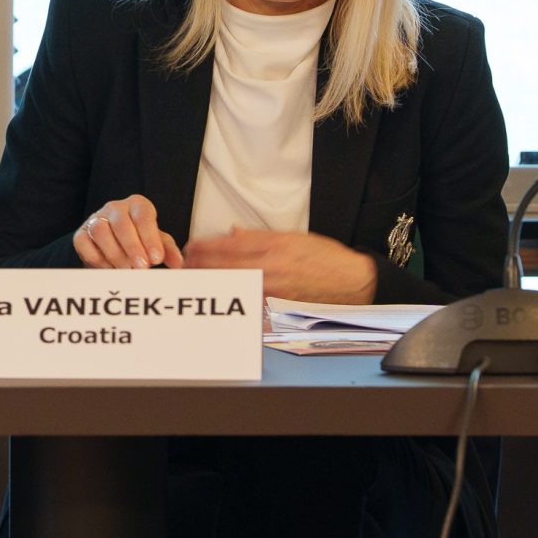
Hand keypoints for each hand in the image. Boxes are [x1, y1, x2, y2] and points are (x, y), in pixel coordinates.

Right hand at [71, 194, 180, 268]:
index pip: (143, 215)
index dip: (150, 237)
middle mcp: (115, 208)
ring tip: (127, 270)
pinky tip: (111, 269)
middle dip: (132, 247)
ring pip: (100, 231)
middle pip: (121, 222)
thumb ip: (168, 251)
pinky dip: (98, 259)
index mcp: (137, 205)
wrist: (114, 249)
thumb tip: (178, 264)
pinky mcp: (81, 234)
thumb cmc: (140, 243)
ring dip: (115, 254)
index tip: (156, 258)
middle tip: (142, 267)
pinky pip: (84, 244)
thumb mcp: (157, 244)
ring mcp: (95, 219)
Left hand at [183, 229, 378, 305]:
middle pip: (226, 264)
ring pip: (233, 282)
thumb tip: (234, 233)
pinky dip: (231, 296)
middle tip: (184, 263)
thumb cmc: (326, 258)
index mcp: (276, 245)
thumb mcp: (295, 237)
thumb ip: (262, 236)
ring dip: (210, 280)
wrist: (352, 281)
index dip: (207, 245)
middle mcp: (273, 265)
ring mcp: (275, 287)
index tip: (191, 245)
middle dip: (201, 263)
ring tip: (193, 278)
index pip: (232, 243)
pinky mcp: (278, 304)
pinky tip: (219, 294)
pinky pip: (248, 299)